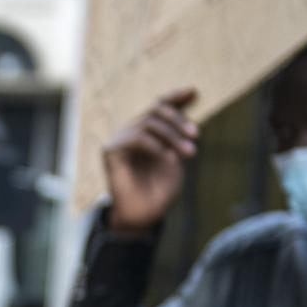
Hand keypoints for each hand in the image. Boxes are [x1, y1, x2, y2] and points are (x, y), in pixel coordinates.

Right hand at [103, 89, 198, 230]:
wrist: (144, 215)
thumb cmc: (161, 189)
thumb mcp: (176, 156)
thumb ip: (178, 134)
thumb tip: (186, 109)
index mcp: (148, 132)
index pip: (159, 106)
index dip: (175, 97)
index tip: (194, 91)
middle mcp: (131, 131)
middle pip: (155, 110)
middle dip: (178, 120)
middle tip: (195, 135)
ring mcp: (120, 139)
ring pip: (148, 122)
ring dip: (172, 135)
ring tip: (189, 153)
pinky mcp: (111, 150)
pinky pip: (137, 137)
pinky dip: (156, 146)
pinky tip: (168, 159)